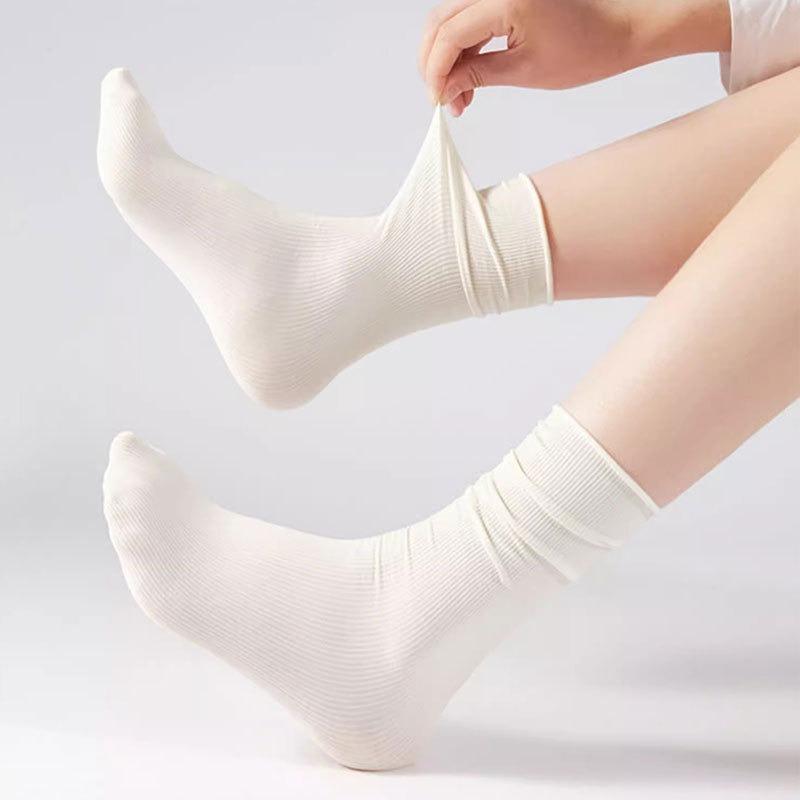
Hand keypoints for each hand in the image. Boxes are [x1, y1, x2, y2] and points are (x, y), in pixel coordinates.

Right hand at [419, 0, 731, 115]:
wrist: (623, 28)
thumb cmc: (587, 50)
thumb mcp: (526, 71)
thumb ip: (477, 76)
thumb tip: (444, 89)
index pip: (448, 34)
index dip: (436, 71)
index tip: (437, 101)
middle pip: (440, 20)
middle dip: (434, 64)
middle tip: (444, 99)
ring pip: (450, 19)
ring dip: (446, 58)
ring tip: (461, 96)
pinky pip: (469, 17)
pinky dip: (463, 47)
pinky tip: (469, 76)